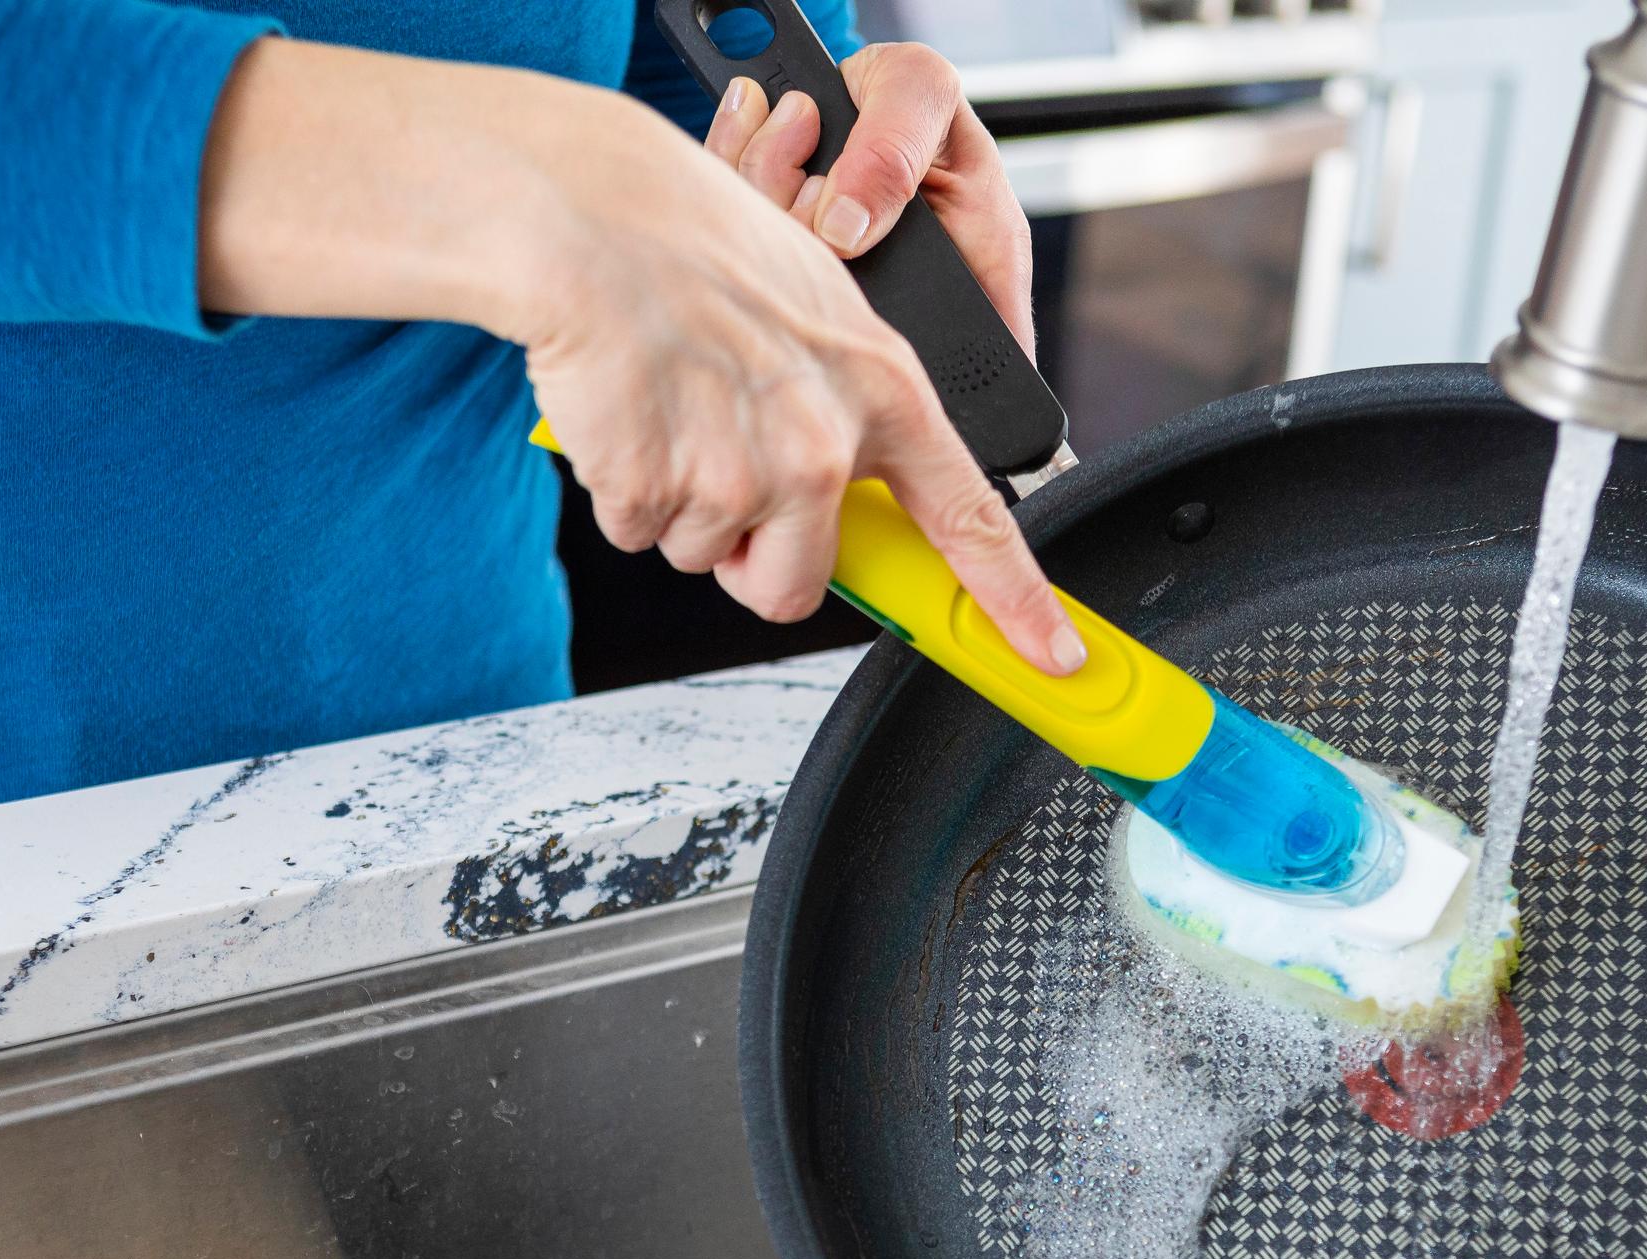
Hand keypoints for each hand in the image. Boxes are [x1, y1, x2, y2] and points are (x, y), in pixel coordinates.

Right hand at [196, 39, 1079, 668]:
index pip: (972, 517)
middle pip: (795, 585)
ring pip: (706, 557)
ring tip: (670, 404)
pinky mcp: (654, 489)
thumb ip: (852, 404)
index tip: (1054, 652)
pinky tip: (629, 411)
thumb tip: (850, 490)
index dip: (1015, 599)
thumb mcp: (820, 306)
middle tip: (719, 470)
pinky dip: (621, 487)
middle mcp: (821, 445)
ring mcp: (739, 473)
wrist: (592, 218)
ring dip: (677, 504)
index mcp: (881, 392)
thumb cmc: (695, 244)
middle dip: (752, 557)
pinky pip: (637, 532)